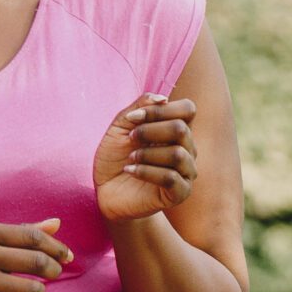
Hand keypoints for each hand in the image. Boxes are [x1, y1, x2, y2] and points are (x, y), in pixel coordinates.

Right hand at [0, 217, 73, 291]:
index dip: (57, 247)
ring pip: (31, 289)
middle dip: (53, 270)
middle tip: (53, 274)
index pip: (33, 237)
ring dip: (38, 291)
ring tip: (32, 289)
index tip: (67, 256)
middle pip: (37, 262)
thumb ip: (20, 231)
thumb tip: (56, 223)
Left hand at [96, 94, 198, 222]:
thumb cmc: (114, 157)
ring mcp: (186, 172)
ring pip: (177, 154)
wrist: (104, 191)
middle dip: (150, 130)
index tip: (133, 118)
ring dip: (147, 154)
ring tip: (130, 158)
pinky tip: (131, 171)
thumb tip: (163, 98)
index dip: (160, 110)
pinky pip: (171, 178)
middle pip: (181, 129)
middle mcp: (187, 149)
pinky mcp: (179, 193)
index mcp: (177, 130)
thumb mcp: (120, 126)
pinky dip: (147, 172)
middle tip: (130, 138)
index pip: (187, 109)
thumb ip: (139, 107)